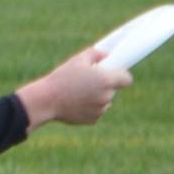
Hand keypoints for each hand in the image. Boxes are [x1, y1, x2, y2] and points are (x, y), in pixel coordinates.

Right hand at [16, 47, 131, 129]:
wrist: (46, 100)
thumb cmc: (61, 78)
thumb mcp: (77, 60)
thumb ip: (96, 54)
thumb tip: (106, 55)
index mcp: (106, 80)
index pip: (127, 79)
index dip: (121, 76)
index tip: (113, 75)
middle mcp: (107, 96)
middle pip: (113, 90)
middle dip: (104, 86)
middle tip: (87, 82)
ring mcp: (101, 109)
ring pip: (104, 101)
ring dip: (96, 97)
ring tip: (77, 93)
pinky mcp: (93, 120)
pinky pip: (96, 112)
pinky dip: (89, 108)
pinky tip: (75, 103)